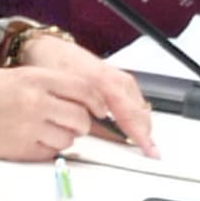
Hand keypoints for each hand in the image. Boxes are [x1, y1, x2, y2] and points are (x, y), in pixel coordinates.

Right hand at [0, 45, 155, 161]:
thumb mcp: (10, 77)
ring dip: (63, 138)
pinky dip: (47, 150)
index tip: (100, 108)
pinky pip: (51, 154)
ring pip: (69, 139)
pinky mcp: (22, 150)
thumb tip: (75, 96)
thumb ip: (43, 84)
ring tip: (43, 131)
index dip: (97, 101)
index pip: (84, 89)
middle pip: (81, 117)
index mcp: (33, 78)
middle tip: (68, 122)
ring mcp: (29, 127)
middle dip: (80, 122)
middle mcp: (36, 102)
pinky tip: (30, 141)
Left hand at [20, 35, 157, 156]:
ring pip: (139, 106)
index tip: (150, 151)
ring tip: (145, 142)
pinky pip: (135, 99)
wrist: (49, 48)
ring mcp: (120, 77)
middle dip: (146, 132)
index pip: (130, 115)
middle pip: (139, 112)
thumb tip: (100, 138)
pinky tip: (134, 124)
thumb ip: (84, 117)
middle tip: (150, 151)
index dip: (141, 136)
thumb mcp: (65, 96)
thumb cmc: (54, 68)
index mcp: (104, 83)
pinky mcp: (119, 78)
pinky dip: (136, 114)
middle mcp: (116, 79)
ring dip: (142, 123)